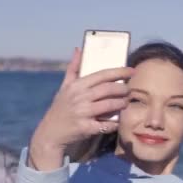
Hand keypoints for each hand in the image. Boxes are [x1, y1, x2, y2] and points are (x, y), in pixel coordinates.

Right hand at [28, 48, 133, 169]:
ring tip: (126, 103)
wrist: (50, 133)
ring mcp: (82, 113)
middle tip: (129, 90)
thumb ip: (73, 69)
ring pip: (109, 105)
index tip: (132, 70)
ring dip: (121, 103)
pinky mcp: (85, 128)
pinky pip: (106, 124)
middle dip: (123, 89)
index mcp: (76, 86)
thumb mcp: (64, 87)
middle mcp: (80, 98)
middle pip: (108, 89)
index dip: (119, 72)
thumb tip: (78, 49)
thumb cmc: (60, 109)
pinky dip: (114, 123)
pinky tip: (118, 121)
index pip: (102, 75)